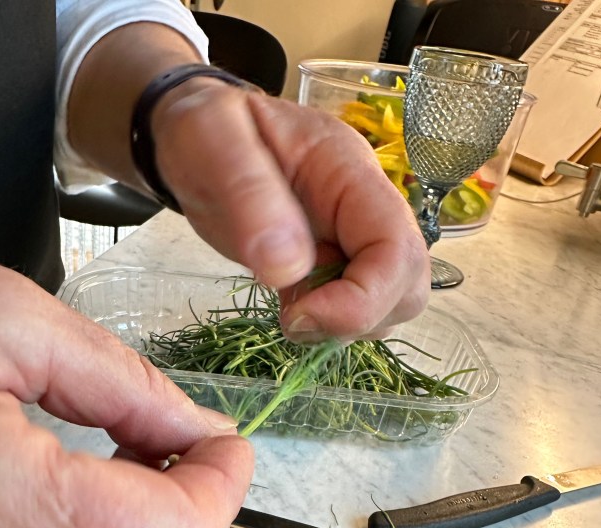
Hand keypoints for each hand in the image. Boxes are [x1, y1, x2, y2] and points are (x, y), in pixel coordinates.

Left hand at [151, 83, 429, 342]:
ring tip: (287, 310)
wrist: (192, 135)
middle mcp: (366, 209)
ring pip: (389, 305)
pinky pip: (357, 310)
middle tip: (293, 318)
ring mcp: (354, 240)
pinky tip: (289, 308)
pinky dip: (328, 326)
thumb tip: (288, 271)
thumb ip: (249, 196)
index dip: (364, 298)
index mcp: (350, 172)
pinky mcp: (334, 266)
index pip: (397, 248)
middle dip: (359, 318)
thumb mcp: (212, 140)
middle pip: (408, 284)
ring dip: (343, 327)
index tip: (299, 314)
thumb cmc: (202, 128)